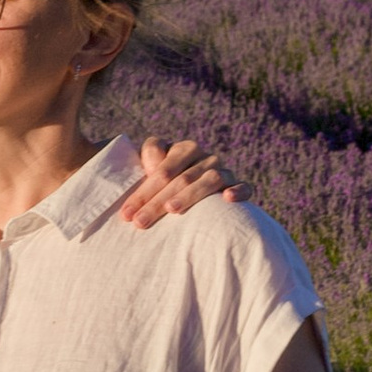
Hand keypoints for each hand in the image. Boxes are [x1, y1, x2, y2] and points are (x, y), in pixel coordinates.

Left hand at [119, 136, 244, 227]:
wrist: (191, 186)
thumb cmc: (165, 180)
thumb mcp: (152, 165)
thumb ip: (151, 154)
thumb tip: (154, 163)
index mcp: (185, 149)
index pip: (163, 171)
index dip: (143, 193)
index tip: (127, 214)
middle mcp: (206, 157)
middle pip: (182, 179)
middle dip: (158, 202)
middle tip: (140, 222)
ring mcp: (223, 171)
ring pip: (210, 180)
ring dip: (191, 195)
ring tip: (173, 209)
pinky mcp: (238, 186)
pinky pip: (244, 186)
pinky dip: (238, 190)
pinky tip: (227, 199)